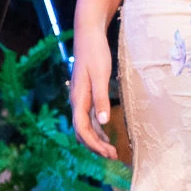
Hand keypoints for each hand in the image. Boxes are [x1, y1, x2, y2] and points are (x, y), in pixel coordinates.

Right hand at [69, 26, 119, 158]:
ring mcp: (80, 98)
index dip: (94, 144)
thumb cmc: (95, 53)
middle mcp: (76, 101)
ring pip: (85, 126)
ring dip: (96, 140)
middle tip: (113, 156)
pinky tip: (106, 135)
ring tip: (111, 151)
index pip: (82, 129)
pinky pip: (89, 118)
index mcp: (78, 99)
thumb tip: (103, 122)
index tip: (108, 153)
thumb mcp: (101, 76)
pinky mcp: (86, 94)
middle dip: (95, 146)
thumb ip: (101, 99)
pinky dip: (97, 129)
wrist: (88, 35)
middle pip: (82, 132)